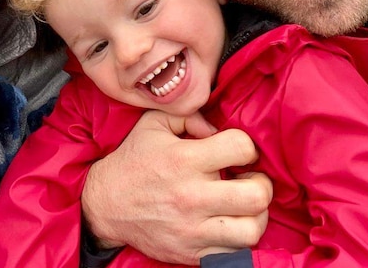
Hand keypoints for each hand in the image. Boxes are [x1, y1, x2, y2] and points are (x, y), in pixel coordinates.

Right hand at [81, 109, 270, 264]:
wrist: (106, 204)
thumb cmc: (134, 160)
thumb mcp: (153, 124)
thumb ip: (189, 115)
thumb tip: (216, 128)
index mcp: (184, 160)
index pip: (241, 147)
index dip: (247, 146)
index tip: (238, 152)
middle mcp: (191, 196)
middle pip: (256, 195)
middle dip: (261, 183)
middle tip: (249, 179)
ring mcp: (193, 229)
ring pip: (252, 230)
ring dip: (256, 215)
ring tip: (243, 205)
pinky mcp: (192, 253)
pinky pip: (234, 253)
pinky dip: (239, 239)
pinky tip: (229, 223)